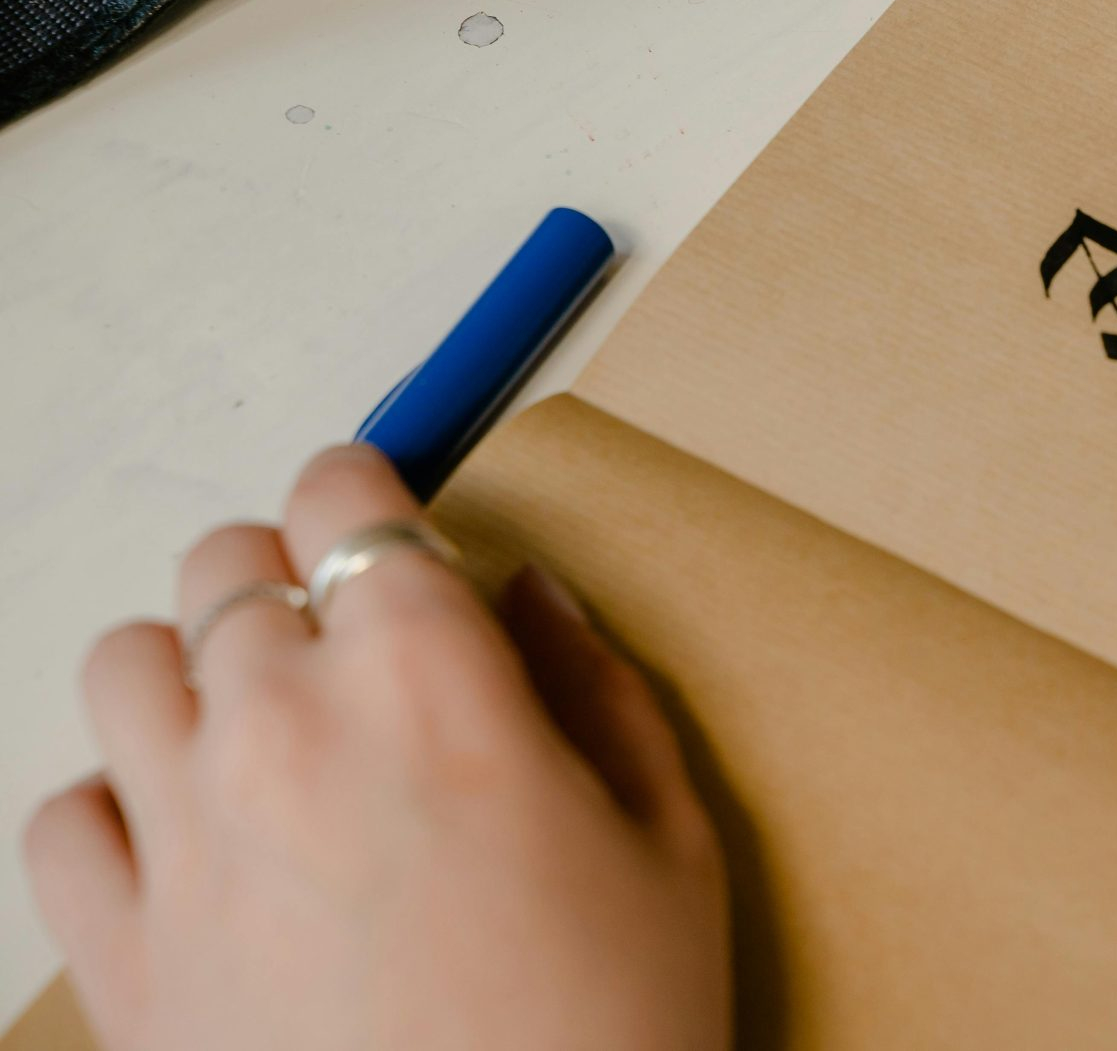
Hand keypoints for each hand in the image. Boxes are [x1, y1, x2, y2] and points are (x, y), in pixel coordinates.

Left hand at [22, 446, 729, 1050]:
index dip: (369, 497)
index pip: (348, 498)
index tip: (391, 529)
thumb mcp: (674, 841)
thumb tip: (525, 594)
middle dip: (292, 578)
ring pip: (126, 665)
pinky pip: (64, 818)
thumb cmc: (611, 1035)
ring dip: (192, 668)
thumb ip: (599, 688)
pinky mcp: (123, 955)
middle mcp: (284, 731)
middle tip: (353, 643)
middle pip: (229, 566)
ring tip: (263, 725)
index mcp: (432, 682)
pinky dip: (117, 805)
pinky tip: (198, 840)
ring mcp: (184, 843)